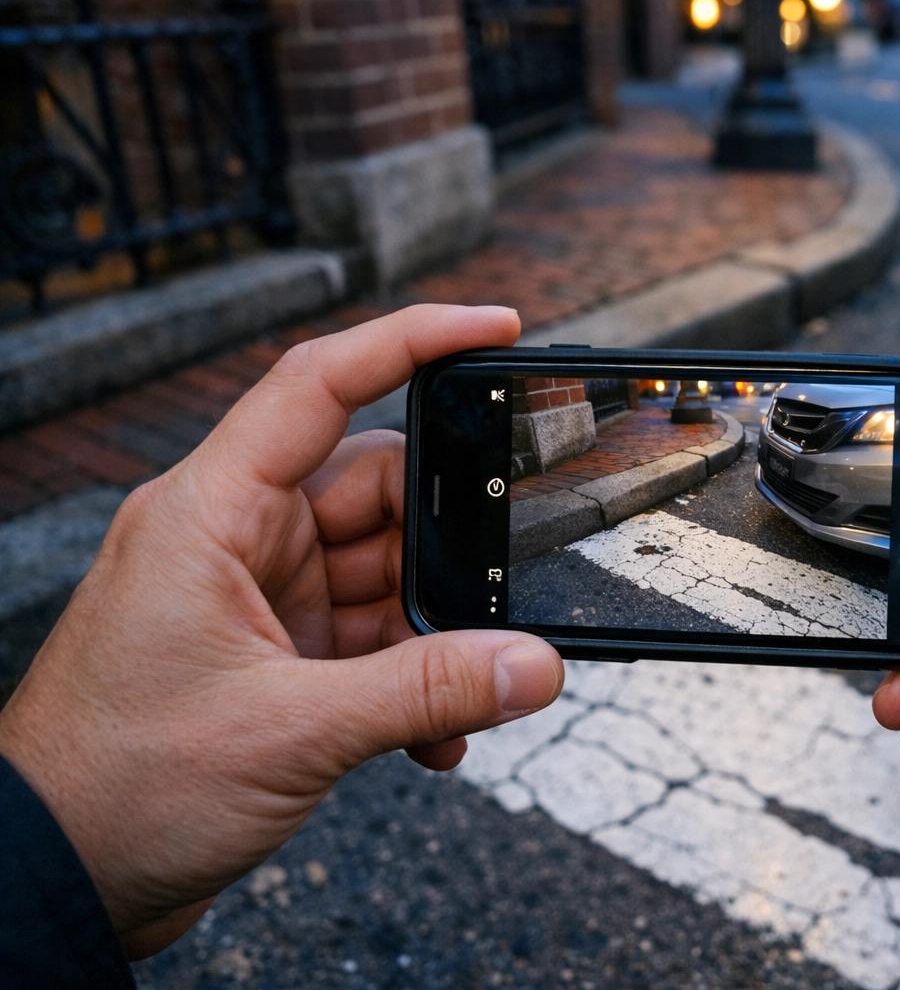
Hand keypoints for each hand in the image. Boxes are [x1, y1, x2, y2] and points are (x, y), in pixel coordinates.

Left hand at [0, 305, 564, 957]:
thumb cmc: (117, 786)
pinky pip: (374, 640)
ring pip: (387, 574)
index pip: (318, 384)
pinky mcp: (277, 655)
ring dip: (436, 636)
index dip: (411, 339)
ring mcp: (259, 597)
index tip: (497, 326)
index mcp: (212, 513)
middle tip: (507, 596)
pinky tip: (434, 738)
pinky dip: (414, 682)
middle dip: (449, 549)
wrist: (55, 880)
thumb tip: (536, 665)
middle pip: (378, 492)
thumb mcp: (290, 731)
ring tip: (465, 697)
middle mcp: (238, 539)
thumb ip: (426, 692)